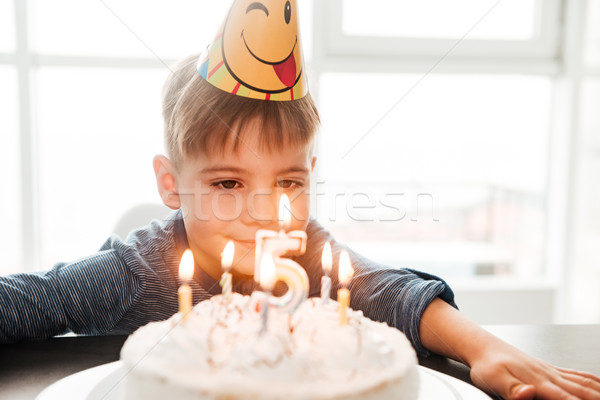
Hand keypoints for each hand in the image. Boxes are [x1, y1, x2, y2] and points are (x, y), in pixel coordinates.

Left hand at [469, 341, 599, 399]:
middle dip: (597, 398)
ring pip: (583, 383)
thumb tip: (528, 393)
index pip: (568, 399)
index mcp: (538, 382)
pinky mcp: (549, 369)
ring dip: (598, 391)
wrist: (483, 347)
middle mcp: (549, 376)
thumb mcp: (494, 380)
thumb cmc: (487, 364)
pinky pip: (577, 375)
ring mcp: (551, 371)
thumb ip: (513, 390)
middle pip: (583, 391)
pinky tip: (597, 386)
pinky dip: (592, 381)